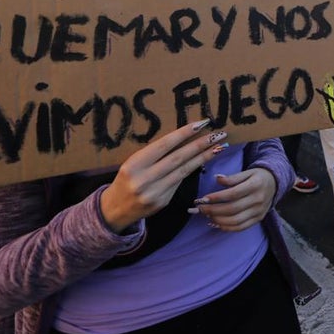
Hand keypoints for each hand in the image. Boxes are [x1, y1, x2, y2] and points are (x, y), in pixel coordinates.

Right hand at [100, 121, 229, 233]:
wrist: (114, 210)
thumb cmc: (126, 179)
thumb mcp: (133, 163)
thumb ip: (155, 154)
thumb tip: (185, 139)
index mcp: (134, 164)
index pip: (165, 145)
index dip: (184, 133)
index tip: (202, 123)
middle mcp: (144, 179)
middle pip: (178, 158)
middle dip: (201, 145)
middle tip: (219, 134)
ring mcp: (154, 193)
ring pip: (184, 171)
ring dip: (204, 157)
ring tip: (220, 146)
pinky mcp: (163, 202)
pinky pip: (180, 182)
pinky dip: (192, 170)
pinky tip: (204, 160)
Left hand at [190, 167, 276, 231]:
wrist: (275, 183)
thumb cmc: (257, 176)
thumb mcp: (247, 172)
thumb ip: (232, 177)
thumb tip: (216, 178)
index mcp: (256, 185)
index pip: (233, 194)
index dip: (217, 197)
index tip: (203, 198)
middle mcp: (258, 200)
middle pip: (232, 209)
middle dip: (213, 210)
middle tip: (200, 208)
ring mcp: (259, 211)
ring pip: (235, 221)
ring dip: (218, 220)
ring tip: (206, 215)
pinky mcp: (258, 219)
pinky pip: (240, 227)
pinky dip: (226, 227)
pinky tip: (216, 223)